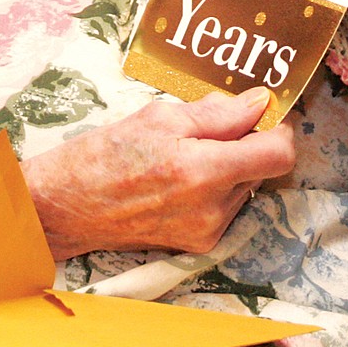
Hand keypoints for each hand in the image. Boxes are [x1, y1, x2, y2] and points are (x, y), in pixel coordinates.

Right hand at [20, 87, 295, 259]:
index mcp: (203, 171)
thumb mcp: (159, 117)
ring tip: (186, 148)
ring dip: (230, 161)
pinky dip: (215, 182)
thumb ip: (217, 112)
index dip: (280, 128)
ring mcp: (207, 231)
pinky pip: (227, 203)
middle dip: (247, 139)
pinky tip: (181, 172)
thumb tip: (259, 102)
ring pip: (245, 184)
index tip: (267, 111)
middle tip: (212, 121)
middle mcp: (212, 209)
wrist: (67, 207)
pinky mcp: (199, 243)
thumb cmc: (105, 155)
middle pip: (262, 167)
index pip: (277, 155)